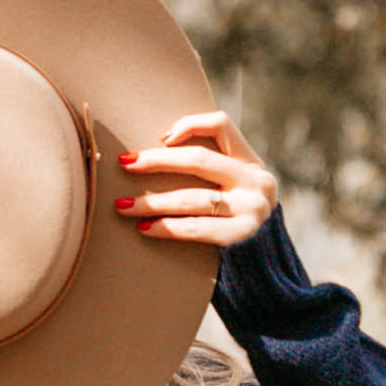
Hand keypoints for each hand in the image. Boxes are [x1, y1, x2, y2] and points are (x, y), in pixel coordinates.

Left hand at [115, 111, 277, 244]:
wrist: (263, 261)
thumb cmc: (235, 216)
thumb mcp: (234, 185)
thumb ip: (212, 167)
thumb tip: (161, 145)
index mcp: (251, 160)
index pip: (221, 124)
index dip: (189, 125)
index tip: (162, 138)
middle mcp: (256, 180)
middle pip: (198, 160)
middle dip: (156, 161)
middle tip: (125, 164)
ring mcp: (252, 208)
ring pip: (190, 198)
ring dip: (151, 201)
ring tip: (123, 205)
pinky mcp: (242, 235)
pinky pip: (195, 227)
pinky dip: (166, 227)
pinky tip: (145, 228)